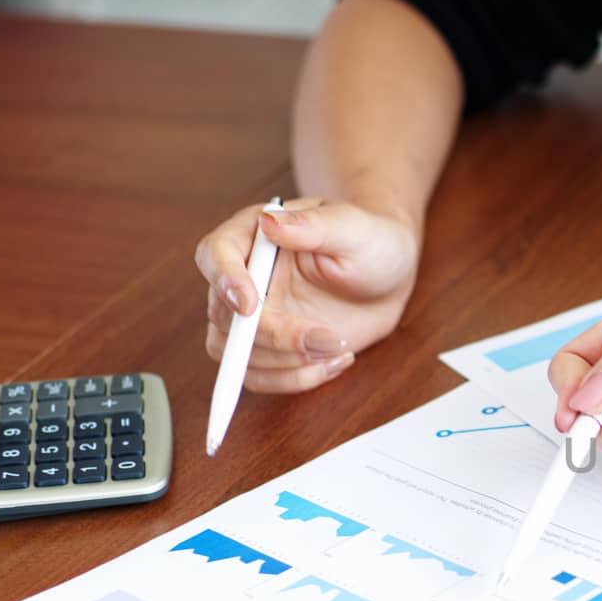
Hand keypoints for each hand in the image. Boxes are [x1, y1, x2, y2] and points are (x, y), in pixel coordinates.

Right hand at [196, 198, 419, 392]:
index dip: (224, 282)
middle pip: (225, 317)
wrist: (387, 277)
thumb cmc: (370, 241)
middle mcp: (244, 279)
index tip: (251, 306)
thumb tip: (270, 221)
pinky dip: (296, 379)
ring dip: (285, 364)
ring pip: (234, 355)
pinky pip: (259, 377)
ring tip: (339, 348)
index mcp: (253, 237)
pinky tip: (335, 362)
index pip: (214, 255)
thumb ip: (312, 226)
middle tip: (327, 338)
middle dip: (274, 336)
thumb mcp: (351, 227)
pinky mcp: (272, 348)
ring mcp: (254, 318)